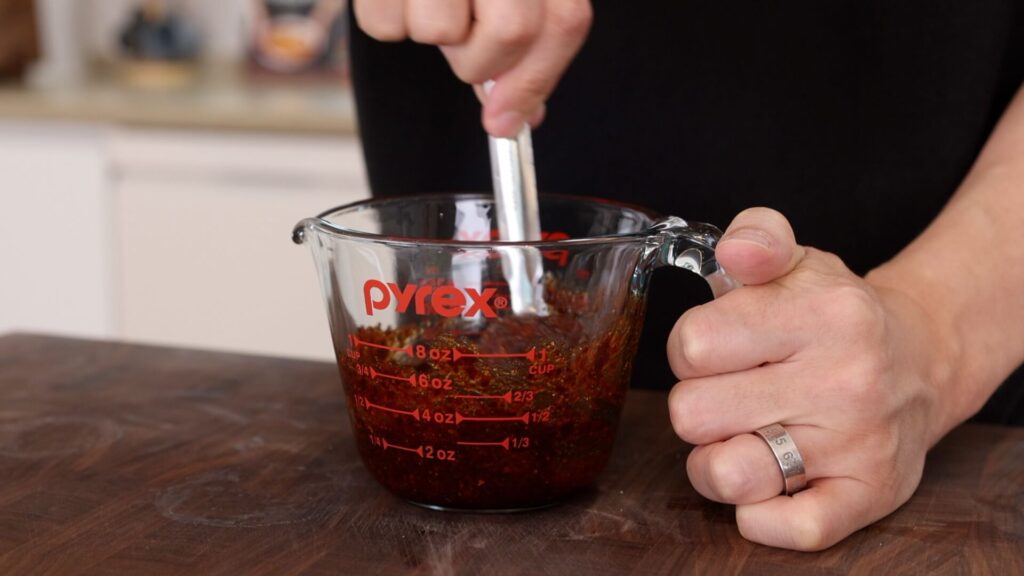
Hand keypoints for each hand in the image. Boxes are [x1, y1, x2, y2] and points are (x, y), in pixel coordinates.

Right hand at [352, 0, 592, 136]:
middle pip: (510, 34)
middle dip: (480, 60)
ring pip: (440, 33)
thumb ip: (523, 35)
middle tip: (461, 39)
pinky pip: (384, 27)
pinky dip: (386, 20)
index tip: (508, 120)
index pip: (564, 22)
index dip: (538, 79)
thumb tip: (516, 111)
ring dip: (429, 31)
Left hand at [667, 208, 959, 549]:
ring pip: (726, 474)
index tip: (717, 347)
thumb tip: (735, 250)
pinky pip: (788, 530)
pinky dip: (759, 515)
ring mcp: (858, 444)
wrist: (920, 361)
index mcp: (823, 315)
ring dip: (716, 459)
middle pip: (692, 413)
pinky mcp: (867, 495)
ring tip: (743, 436)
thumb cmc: (837, 315)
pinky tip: (767, 480)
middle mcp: (845, 381)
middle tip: (732, 391)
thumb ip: (755, 237)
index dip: (689, 348)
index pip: (693, 345)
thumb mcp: (799, 261)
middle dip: (697, 402)